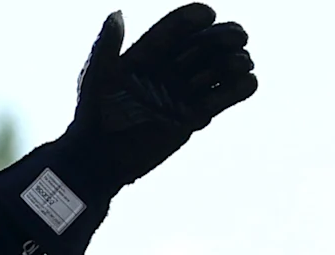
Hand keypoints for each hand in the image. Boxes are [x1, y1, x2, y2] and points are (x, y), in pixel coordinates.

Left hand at [58, 6, 259, 193]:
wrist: (100, 159)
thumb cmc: (92, 117)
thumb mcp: (96, 79)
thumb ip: (106, 47)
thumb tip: (117, 13)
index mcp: (150, 51)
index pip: (180, 25)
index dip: (196, 17)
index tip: (208, 15)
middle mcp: (172, 66)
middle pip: (210, 40)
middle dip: (225, 35)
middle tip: (236, 39)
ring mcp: (187, 90)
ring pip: (226, 64)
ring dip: (236, 60)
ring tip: (234, 66)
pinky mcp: (198, 113)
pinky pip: (231, 94)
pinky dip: (242, 87)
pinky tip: (238, 87)